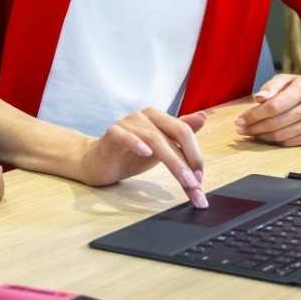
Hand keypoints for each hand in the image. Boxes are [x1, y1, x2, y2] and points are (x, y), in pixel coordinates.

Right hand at [75, 108, 208, 207]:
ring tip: (183, 181)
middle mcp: (145, 115)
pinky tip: (145, 153)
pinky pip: (124, 135)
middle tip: (196, 184)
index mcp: (159, 117)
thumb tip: (203, 117)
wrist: (97, 163)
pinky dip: (136, 143)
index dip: (196, 155)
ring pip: (155, 139)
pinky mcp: (111, 133)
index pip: (185, 132)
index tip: (200, 180)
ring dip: (173, 161)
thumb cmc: (130, 155)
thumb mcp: (161, 148)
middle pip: (175, 132)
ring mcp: (128, 122)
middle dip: (189, 160)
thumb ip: (179, 135)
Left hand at [234, 72, 300, 145]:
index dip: (254, 115)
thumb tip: (257, 98)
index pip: (274, 106)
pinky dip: (274, 141)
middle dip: (254, 127)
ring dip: (262, 136)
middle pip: (277, 123)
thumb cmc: (299, 87)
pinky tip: (264, 136)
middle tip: (239, 129)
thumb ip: (270, 87)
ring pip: (282, 135)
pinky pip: (291, 142)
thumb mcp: (285, 79)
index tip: (239, 120)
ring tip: (249, 133)